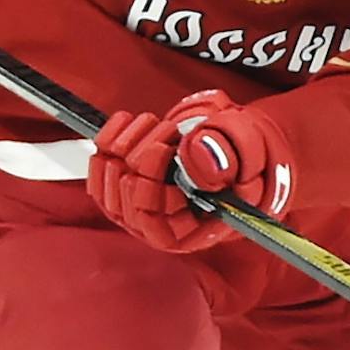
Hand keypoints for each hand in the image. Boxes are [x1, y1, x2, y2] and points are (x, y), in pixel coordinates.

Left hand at [87, 90, 295, 252]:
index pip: (154, 228)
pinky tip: (129, 120)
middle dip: (140, 158)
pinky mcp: (128, 176)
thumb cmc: (250, 151)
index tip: (161, 150)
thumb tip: (196, 160)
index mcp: (195, 230)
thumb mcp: (249, 149)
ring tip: (155, 121)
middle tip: (168, 130)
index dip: (147, 192)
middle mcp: (163, 222)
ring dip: (124, 144)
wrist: (239, 140)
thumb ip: (227, 154)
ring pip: (108, 184)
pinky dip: (108, 137)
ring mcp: (141, 201)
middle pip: (124, 206)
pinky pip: (100, 165)